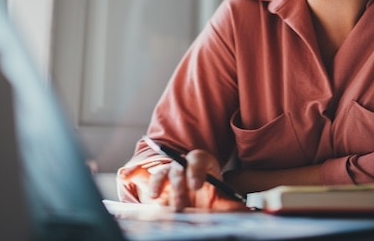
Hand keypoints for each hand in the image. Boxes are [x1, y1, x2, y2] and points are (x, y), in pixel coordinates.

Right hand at [117, 149, 246, 211]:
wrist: (201, 195)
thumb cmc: (212, 195)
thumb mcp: (224, 199)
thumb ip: (231, 204)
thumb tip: (248, 213)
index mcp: (202, 163)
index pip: (198, 160)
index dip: (197, 171)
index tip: (198, 185)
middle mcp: (182, 165)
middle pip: (178, 169)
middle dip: (178, 185)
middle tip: (181, 205)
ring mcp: (167, 174)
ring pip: (160, 173)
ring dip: (157, 184)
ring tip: (155, 197)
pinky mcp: (153, 184)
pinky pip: (139, 175)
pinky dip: (131, 173)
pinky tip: (125, 176)